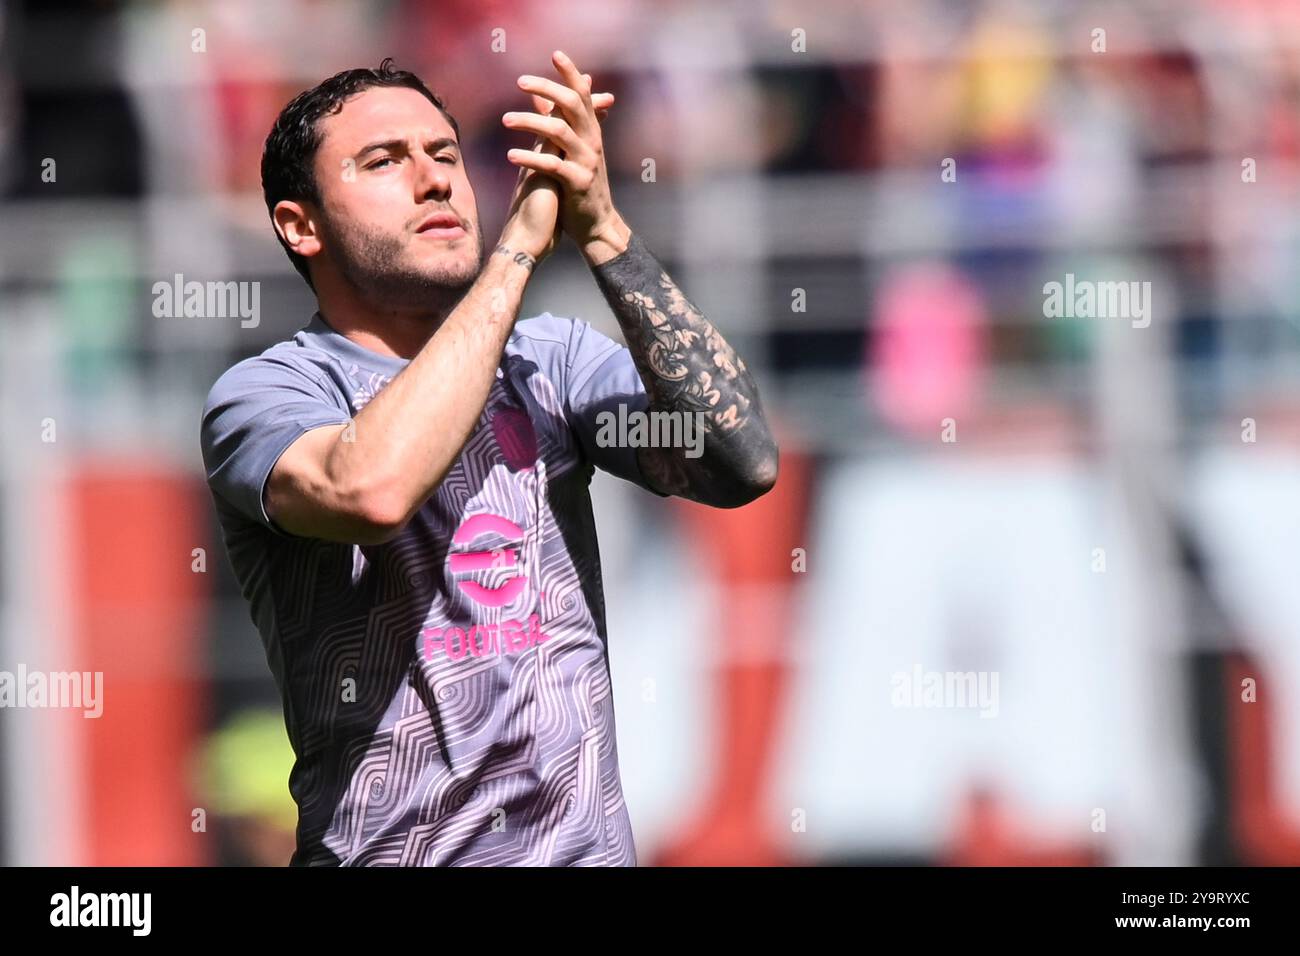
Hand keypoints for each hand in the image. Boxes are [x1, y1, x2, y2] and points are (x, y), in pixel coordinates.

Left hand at [502, 50, 625, 260]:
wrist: (596, 225)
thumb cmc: (579, 185)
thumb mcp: (571, 149)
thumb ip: (556, 120)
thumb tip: (539, 93)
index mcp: (591, 132)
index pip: (582, 95)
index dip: (570, 73)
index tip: (555, 54)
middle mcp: (592, 142)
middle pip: (572, 104)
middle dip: (547, 88)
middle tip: (520, 80)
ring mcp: (586, 162)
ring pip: (559, 132)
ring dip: (530, 122)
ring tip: (505, 120)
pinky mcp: (577, 183)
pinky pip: (552, 165)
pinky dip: (530, 159)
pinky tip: (511, 155)